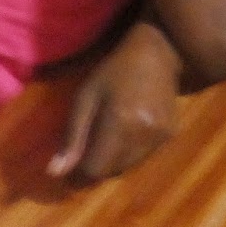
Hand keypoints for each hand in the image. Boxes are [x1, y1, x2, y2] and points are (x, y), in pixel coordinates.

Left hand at [48, 20, 179, 182]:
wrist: (158, 53)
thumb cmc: (114, 71)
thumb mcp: (85, 97)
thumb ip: (72, 136)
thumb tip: (55, 173)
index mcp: (119, 123)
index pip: (94, 169)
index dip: (79, 171)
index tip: (72, 163)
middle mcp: (143, 134)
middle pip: (112, 172)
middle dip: (98, 165)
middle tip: (90, 145)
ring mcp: (160, 135)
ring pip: (128, 167)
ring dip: (115, 160)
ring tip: (111, 135)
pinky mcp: (170, 134)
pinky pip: (144, 157)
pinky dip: (132, 152)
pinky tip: (131, 129)